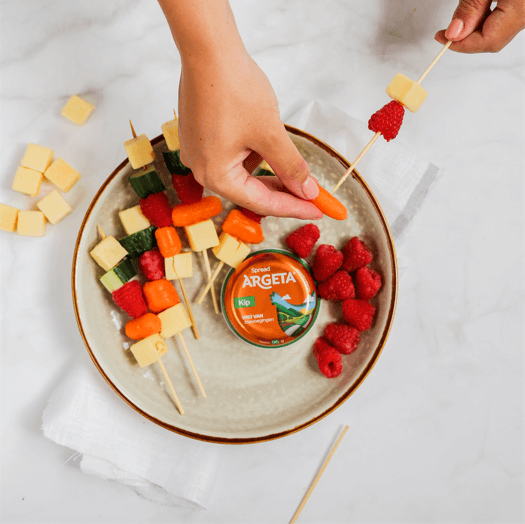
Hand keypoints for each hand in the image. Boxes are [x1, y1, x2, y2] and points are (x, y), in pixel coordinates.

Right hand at [177, 48, 321, 219]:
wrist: (208, 49)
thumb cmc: (234, 88)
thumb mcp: (271, 134)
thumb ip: (291, 167)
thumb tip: (308, 192)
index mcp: (214, 175)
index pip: (261, 202)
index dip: (293, 207)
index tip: (317, 210)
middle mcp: (200, 169)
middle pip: (249, 190)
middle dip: (282, 189)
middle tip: (311, 194)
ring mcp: (197, 152)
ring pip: (242, 171)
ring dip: (268, 167)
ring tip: (287, 155)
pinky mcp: (199, 137)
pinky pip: (232, 155)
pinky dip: (254, 153)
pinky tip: (266, 140)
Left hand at [435, 0, 524, 52]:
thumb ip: (470, 8)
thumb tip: (454, 33)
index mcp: (521, 8)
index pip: (487, 41)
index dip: (461, 44)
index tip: (442, 39)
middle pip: (494, 40)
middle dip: (467, 40)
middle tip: (445, 33)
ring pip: (499, 32)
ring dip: (476, 30)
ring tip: (460, 21)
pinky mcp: (524, 6)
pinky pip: (506, 21)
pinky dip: (487, 20)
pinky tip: (477, 11)